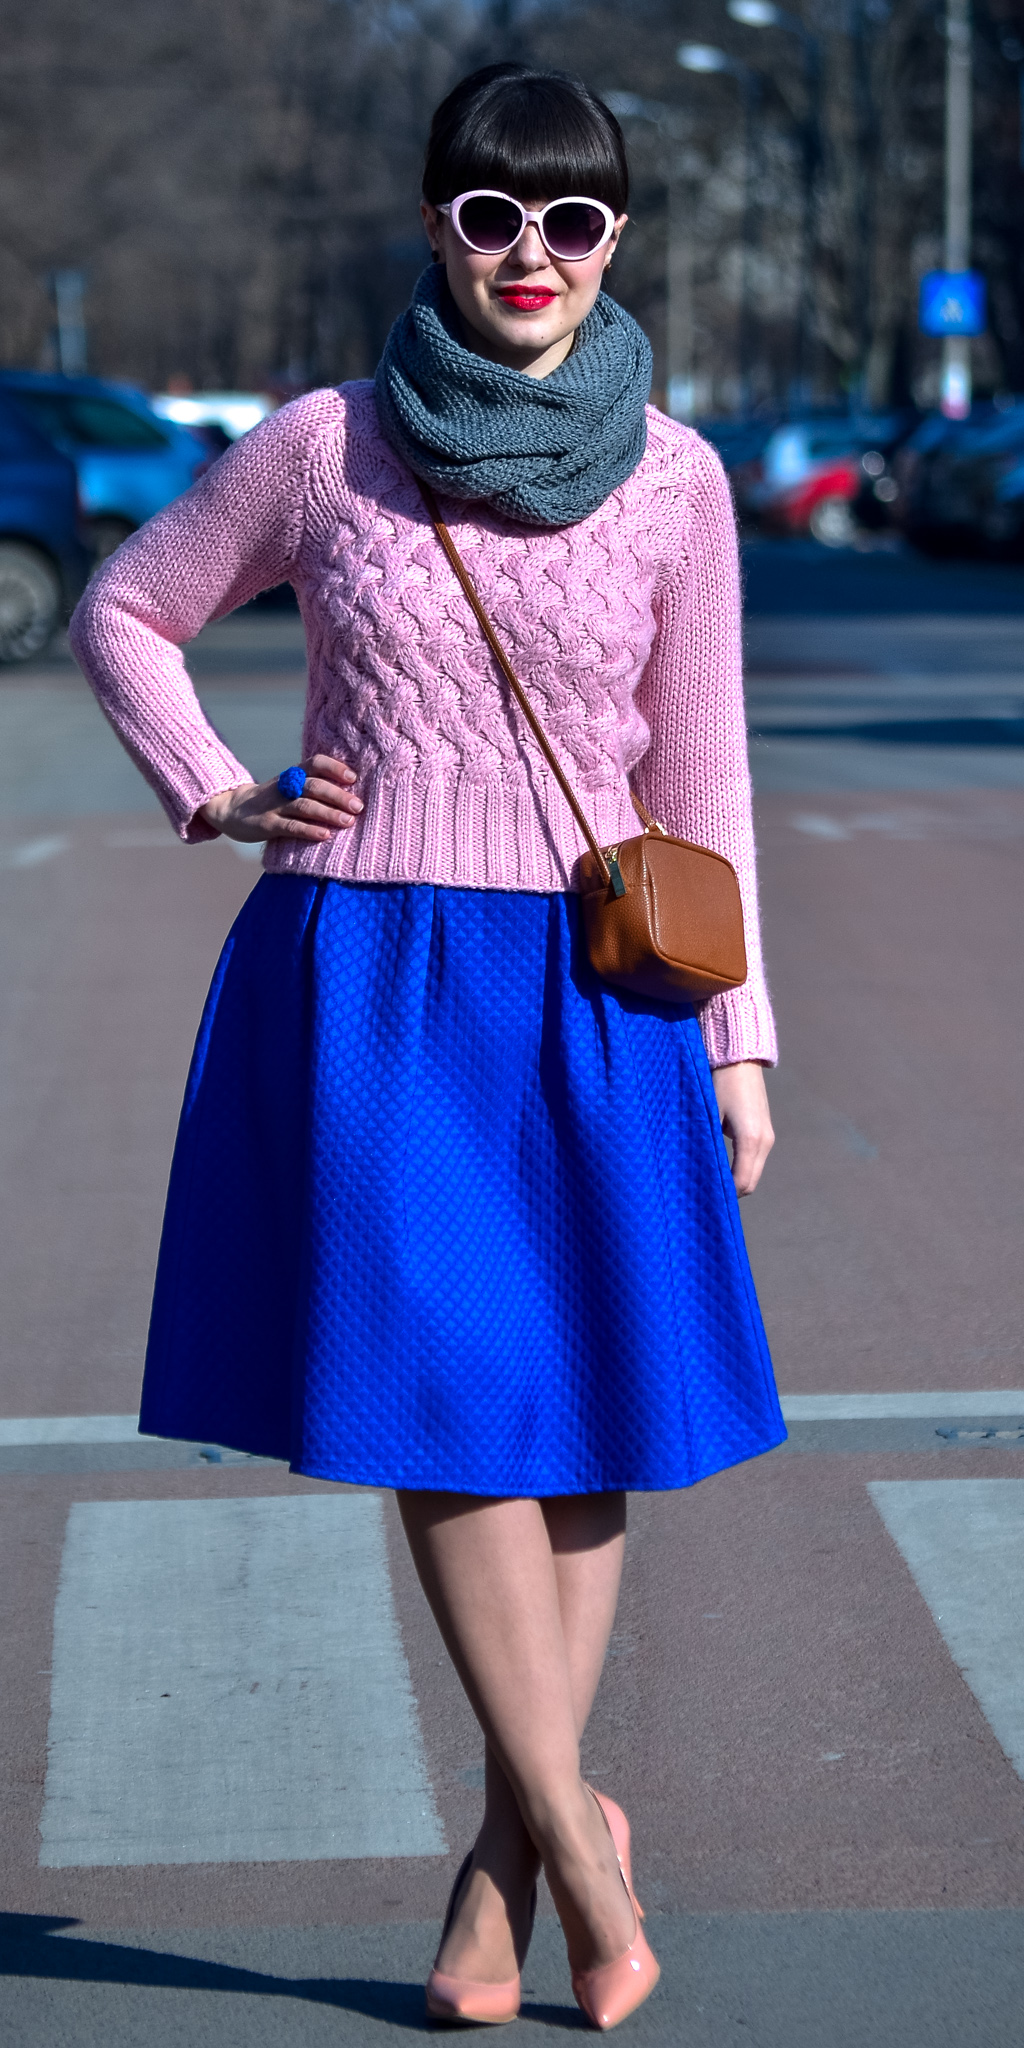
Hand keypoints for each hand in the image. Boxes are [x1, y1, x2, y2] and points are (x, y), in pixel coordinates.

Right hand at [198, 754, 362, 844]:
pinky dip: (309, 830)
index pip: (315, 763)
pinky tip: (325, 835)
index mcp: (293, 775)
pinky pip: (291, 827)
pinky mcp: (267, 825)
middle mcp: (285, 787)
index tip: (353, 777)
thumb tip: (351, 793)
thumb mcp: (289, 788)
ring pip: (305, 806)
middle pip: (314, 786)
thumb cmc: (271, 801)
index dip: (334, 767)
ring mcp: (275, 806)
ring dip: (329, 813)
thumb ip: (313, 787)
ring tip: (348, 821)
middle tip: (358, 806)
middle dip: (338, 795)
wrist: (231, 810)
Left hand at [712, 1061, 773, 1196]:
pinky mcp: (765, 1132)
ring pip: (753, 1172)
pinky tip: (722, 1166)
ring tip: (712, 1181)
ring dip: (736, 1180)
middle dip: (732, 1192)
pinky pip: (754, 1160)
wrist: (740, 1059)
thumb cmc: (719, 1084)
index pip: (742, 1182)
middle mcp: (764, 1141)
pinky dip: (741, 1168)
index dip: (725, 1195)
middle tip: (706, 1195)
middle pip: (750, 1182)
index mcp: (750, 1140)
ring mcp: (767, 1137)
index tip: (705, 1199)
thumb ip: (708, 1145)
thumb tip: (701, 1171)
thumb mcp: (709, 1116)